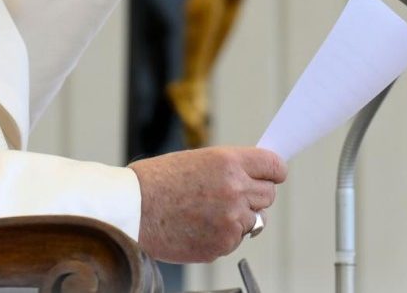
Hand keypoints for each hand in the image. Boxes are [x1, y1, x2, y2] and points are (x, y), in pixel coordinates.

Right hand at [128, 147, 285, 263]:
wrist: (131, 209)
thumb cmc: (157, 181)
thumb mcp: (197, 160)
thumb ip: (229, 169)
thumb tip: (254, 179)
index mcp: (229, 162)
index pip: (275, 166)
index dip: (274, 172)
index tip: (272, 176)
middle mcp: (235, 190)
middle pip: (269, 195)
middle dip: (255, 195)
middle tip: (232, 196)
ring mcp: (231, 220)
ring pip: (254, 220)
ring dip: (238, 217)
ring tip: (206, 213)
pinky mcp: (222, 244)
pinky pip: (235, 239)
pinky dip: (222, 236)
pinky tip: (198, 227)